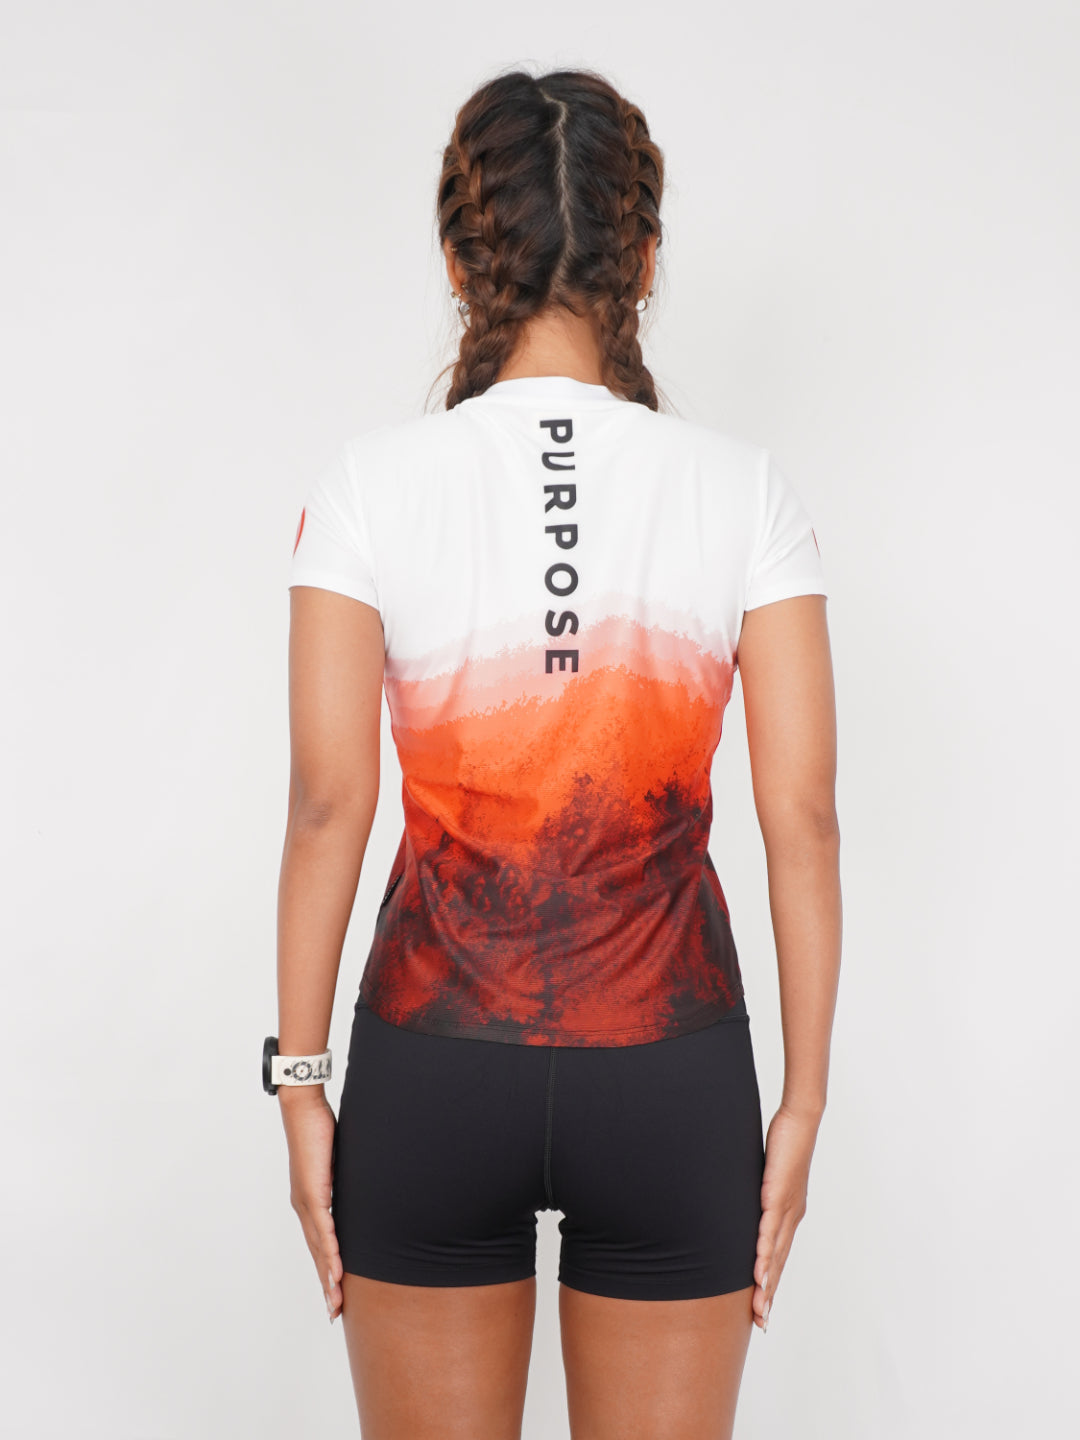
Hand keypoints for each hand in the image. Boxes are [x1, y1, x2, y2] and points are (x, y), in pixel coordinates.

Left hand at [279, 1090, 342, 1322]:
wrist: (303, 1109)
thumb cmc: (320, 1130)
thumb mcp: (338, 1162)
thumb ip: (344, 1180)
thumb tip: (361, 1191)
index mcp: (308, 1201)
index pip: (319, 1244)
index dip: (327, 1270)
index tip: (335, 1293)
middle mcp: (303, 1207)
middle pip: (317, 1254)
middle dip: (327, 1285)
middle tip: (334, 1312)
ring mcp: (306, 1202)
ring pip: (320, 1248)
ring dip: (329, 1276)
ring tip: (336, 1301)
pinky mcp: (312, 1192)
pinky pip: (324, 1228)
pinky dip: (331, 1251)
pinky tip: (337, 1269)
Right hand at [753, 1101, 820, 1332]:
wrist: (800, 1122)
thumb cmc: (785, 1145)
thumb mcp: (767, 1175)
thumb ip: (758, 1194)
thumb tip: (745, 1204)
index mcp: (789, 1214)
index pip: (779, 1257)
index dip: (771, 1284)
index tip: (762, 1309)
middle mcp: (791, 1217)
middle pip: (779, 1264)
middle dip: (769, 1294)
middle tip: (761, 1322)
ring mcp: (787, 1208)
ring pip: (775, 1253)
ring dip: (767, 1281)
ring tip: (760, 1305)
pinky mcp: (779, 1195)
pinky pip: (769, 1228)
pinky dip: (764, 1251)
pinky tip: (759, 1269)